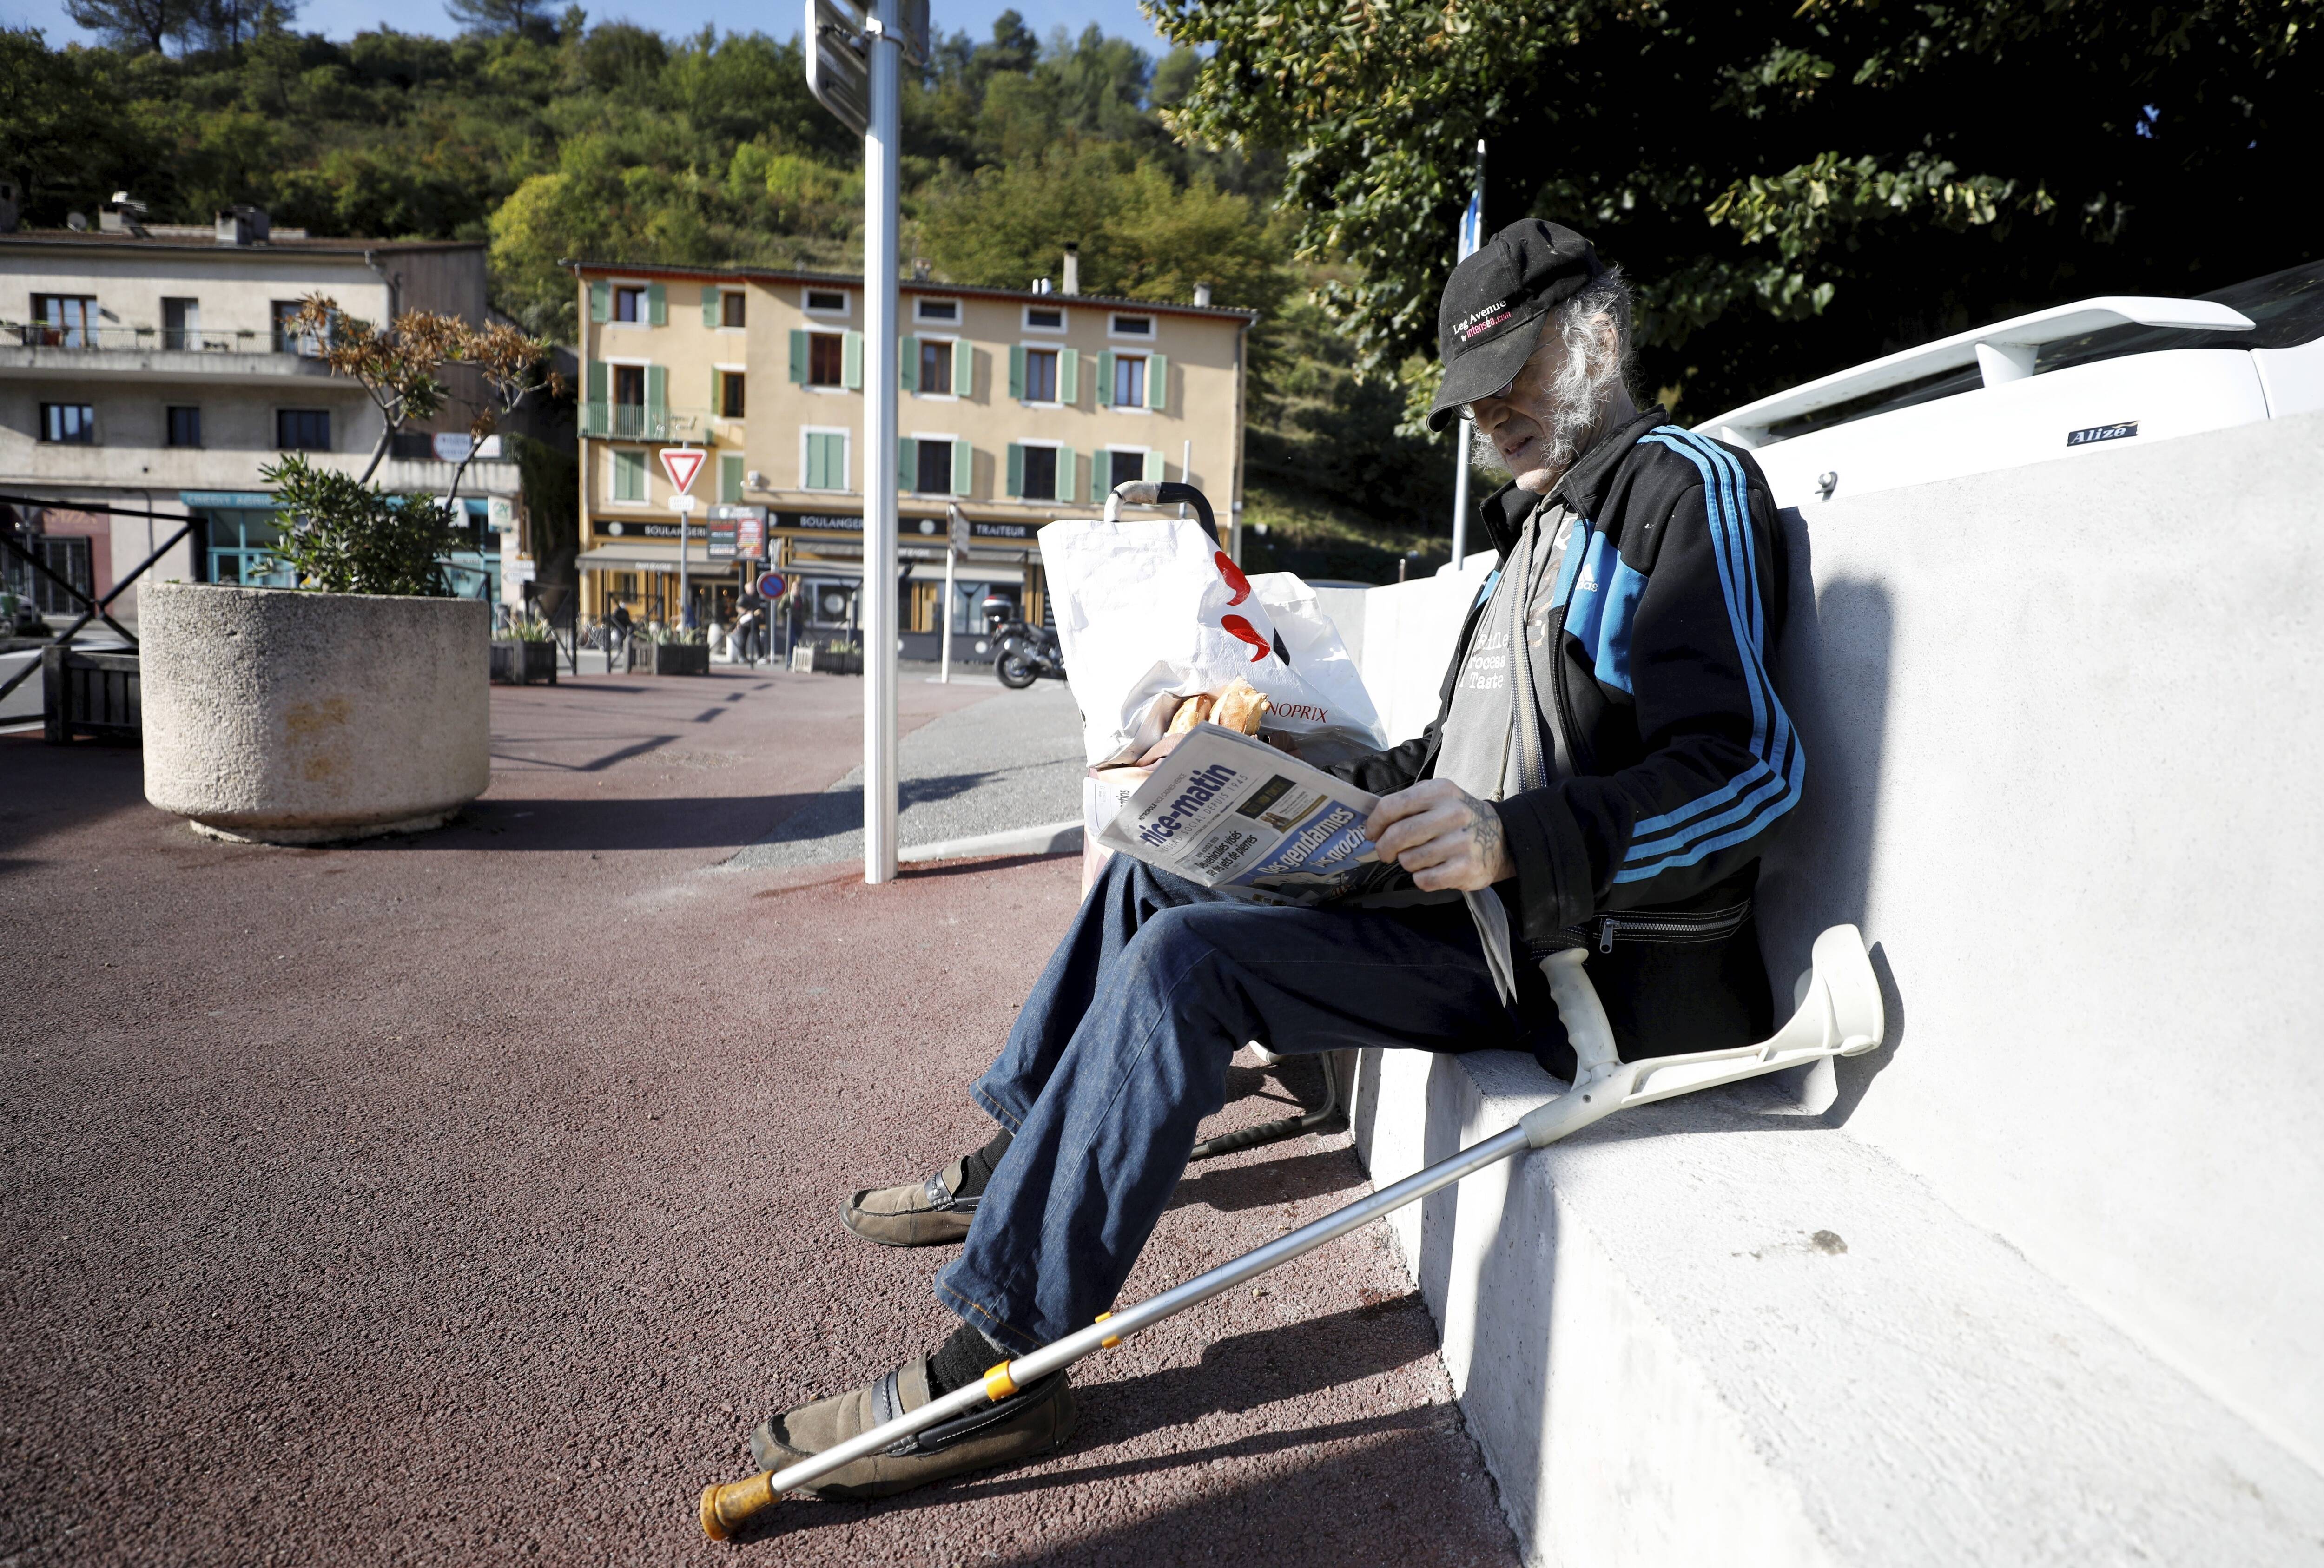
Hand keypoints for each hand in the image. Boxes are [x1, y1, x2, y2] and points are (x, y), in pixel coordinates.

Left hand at [1365, 778, 1513, 891]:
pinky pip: (1424, 880)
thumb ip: (1406, 805)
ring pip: (1409, 860)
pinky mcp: (1466, 868)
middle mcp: (1453, 814)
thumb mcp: (1436, 799)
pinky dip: (1420, 878)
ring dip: (1407, 862)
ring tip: (1419, 857)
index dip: (1375, 823)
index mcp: (1440, 791)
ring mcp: (1461, 842)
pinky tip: (1430, 870)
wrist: (1501, 838)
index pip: (1392, 806)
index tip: (1372, 833)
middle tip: (1385, 853)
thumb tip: (1372, 825)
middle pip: (1399, 835)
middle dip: (1385, 848)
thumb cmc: (1456, 819)